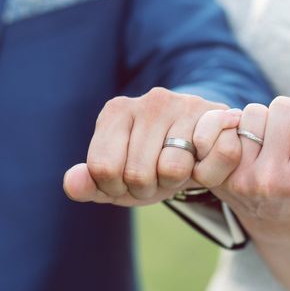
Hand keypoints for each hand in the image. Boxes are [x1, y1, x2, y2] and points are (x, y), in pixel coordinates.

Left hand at [63, 87, 242, 206]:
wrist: (202, 144)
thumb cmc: (152, 162)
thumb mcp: (117, 178)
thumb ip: (89, 184)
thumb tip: (72, 184)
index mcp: (116, 111)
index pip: (103, 169)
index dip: (115, 188)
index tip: (125, 181)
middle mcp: (150, 101)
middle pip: (137, 174)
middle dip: (147, 189)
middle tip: (156, 176)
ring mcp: (185, 105)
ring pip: (172, 169)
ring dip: (176, 182)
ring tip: (179, 168)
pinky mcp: (216, 115)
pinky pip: (203, 163)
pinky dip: (205, 175)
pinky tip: (202, 161)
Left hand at [196, 74, 289, 244]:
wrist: (277, 217)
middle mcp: (272, 179)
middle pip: (283, 107)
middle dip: (289, 116)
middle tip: (289, 140)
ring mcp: (243, 177)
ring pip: (256, 111)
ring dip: (265, 120)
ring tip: (269, 143)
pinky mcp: (221, 173)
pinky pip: (231, 122)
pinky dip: (242, 126)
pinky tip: (249, 146)